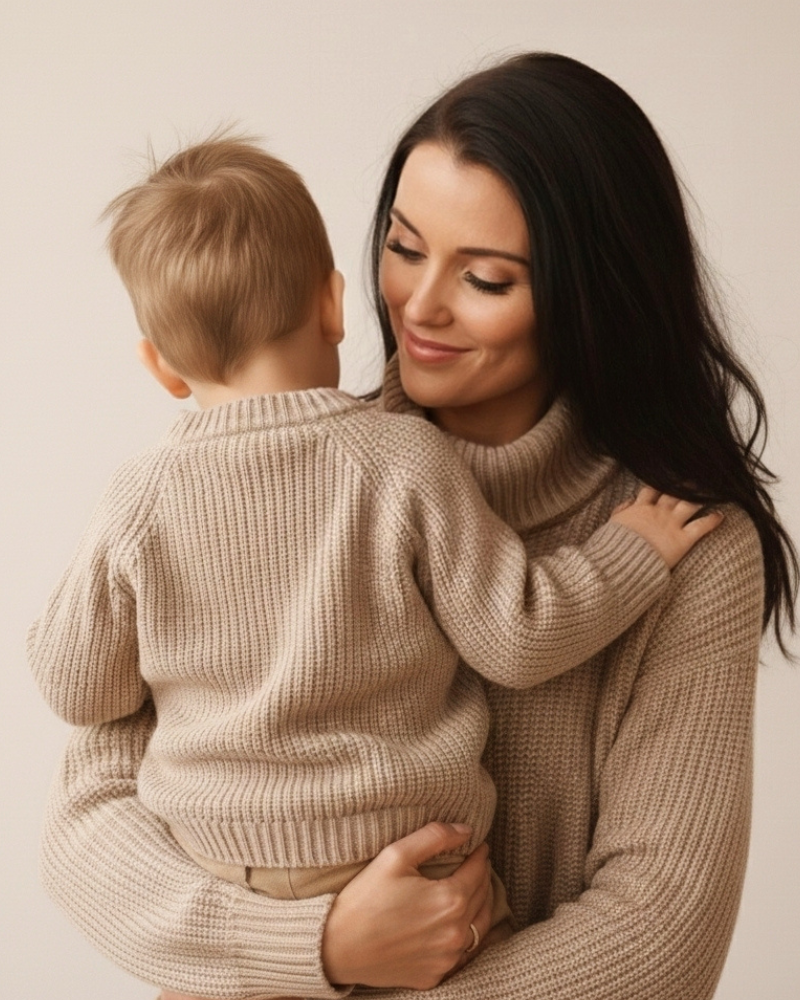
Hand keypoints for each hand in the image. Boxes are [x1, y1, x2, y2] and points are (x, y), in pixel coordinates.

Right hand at [322, 822, 492, 989]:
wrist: (336, 947)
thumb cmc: (364, 898)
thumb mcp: (395, 855)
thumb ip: (434, 837)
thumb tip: (466, 830)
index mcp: (450, 900)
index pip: (479, 871)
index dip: (480, 854)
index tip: (479, 845)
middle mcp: (455, 933)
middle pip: (483, 898)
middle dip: (482, 877)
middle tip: (477, 864)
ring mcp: (446, 959)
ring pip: (479, 928)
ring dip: (481, 906)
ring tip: (474, 890)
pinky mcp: (435, 976)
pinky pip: (462, 954)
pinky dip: (466, 936)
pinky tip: (459, 924)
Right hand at [610, 486, 723, 568]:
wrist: (621, 564)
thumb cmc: (614, 547)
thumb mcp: (611, 525)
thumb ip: (621, 511)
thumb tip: (629, 502)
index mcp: (640, 508)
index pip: (652, 488)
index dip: (662, 481)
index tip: (669, 476)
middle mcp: (658, 512)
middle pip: (675, 490)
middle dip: (686, 483)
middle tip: (697, 475)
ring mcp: (671, 524)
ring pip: (691, 503)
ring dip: (703, 495)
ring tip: (712, 490)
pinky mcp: (682, 539)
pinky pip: (702, 526)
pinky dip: (713, 520)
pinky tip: (720, 516)